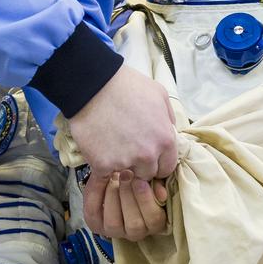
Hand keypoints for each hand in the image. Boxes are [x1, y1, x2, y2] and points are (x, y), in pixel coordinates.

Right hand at [69, 62, 177, 188]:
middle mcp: (148, 155)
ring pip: (127, 176)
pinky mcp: (102, 164)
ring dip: (122, 166)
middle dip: (140, 165)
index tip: (148, 155)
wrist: (92, 85)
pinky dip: (101, 173)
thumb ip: (168, 116)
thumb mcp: (159, 93)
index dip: (157, 161)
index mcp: (165, 139)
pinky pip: (104, 178)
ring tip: (112, 147)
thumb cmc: (126, 85)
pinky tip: (98, 172)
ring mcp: (125, 161)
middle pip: (148, 174)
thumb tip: (170, 130)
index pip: (167, 167)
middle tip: (128, 148)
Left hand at [82, 170, 168, 239]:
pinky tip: (101, 178)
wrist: (120, 176)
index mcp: (155, 223)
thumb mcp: (153, 179)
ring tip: (114, 176)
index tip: (140, 180)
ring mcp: (115, 231)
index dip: (146, 200)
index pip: (154, 219)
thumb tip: (161, 195)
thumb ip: (159, 185)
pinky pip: (93, 213)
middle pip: (134, 224)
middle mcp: (136, 233)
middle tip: (126, 174)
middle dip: (129, 197)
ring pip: (113, 223)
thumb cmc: (140, 179)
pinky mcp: (96, 225)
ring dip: (113, 196)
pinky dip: (95, 194)